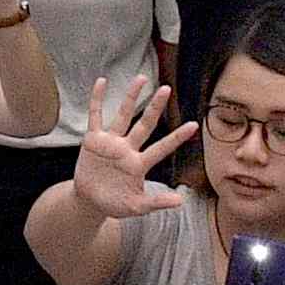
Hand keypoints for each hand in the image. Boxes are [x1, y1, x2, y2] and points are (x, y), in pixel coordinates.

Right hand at [69, 73, 190, 219]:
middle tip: (166, 89)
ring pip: (123, 115)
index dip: (177, 137)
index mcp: (140, 164)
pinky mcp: (93, 140)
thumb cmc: (115, 204)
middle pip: (145, 124)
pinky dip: (97, 99)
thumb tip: (180, 201)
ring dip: (130, 97)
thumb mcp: (137, 206)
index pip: (162, 147)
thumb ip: (156, 202)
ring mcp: (111, 142)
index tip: (194, 125)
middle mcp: (128, 149)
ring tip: (141, 78)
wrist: (90, 202)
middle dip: (155, 107)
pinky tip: (102, 82)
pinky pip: (95, 116)